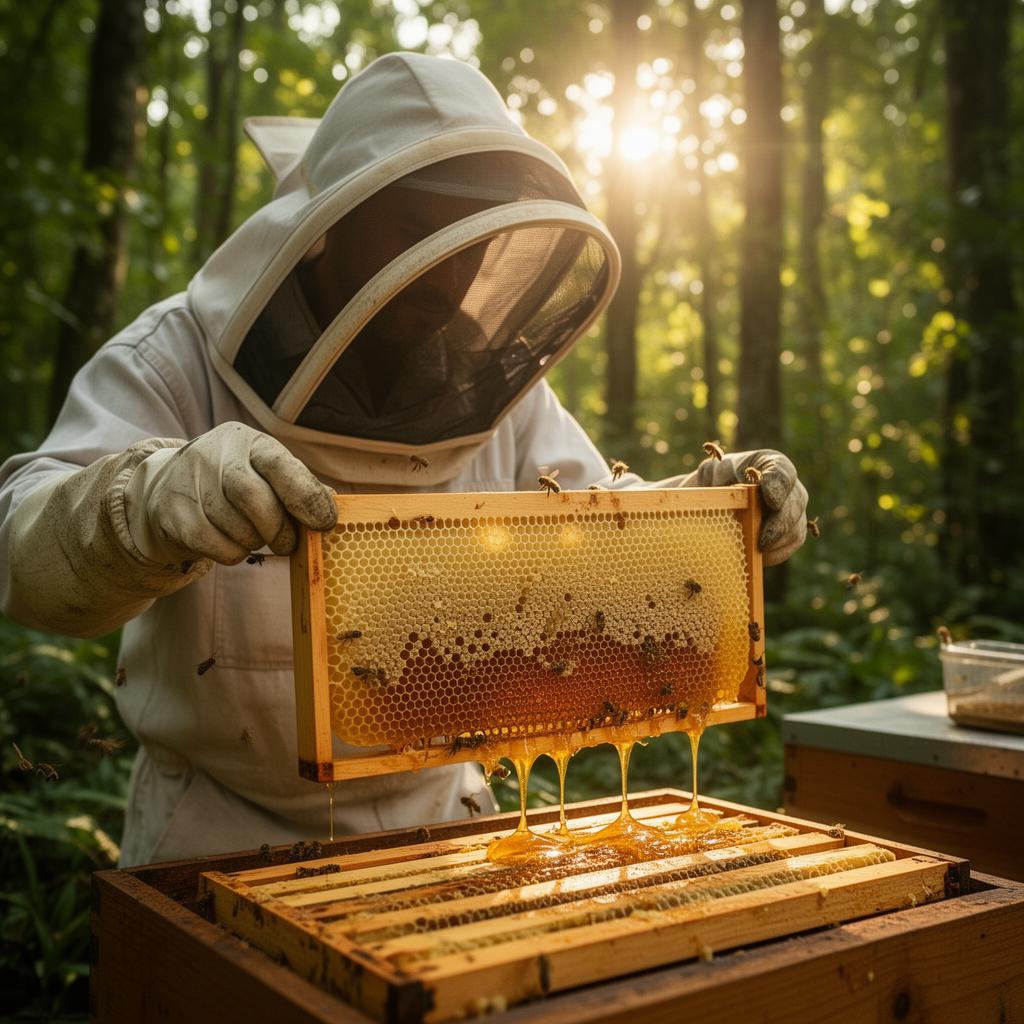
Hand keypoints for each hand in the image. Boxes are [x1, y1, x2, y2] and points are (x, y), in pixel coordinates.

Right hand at [123, 422, 337, 565]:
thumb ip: (300, 487)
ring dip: (256, 542)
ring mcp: (188, 483)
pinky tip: (234, 542)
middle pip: (252, 497)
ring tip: (257, 537)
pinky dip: (234, 553)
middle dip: (278, 528)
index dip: (306, 496)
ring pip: (235, 527)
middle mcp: (214, 454)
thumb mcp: (267, 473)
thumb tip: (331, 507)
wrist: (168, 487)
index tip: (325, 523)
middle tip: (289, 544)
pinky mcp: (172, 514)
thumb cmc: (236, 482)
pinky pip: (216, 546)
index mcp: (248, 441)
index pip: (280, 464)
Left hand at [685, 449, 806, 565]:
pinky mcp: (791, 530)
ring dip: (778, 542)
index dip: (778, 487)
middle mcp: (789, 486)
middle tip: (763, 541)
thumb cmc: (714, 482)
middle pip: (795, 503)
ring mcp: (794, 509)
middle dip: (780, 524)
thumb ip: (718, 480)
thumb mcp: (710, 474)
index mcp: (770, 463)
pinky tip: (760, 557)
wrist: (716, 500)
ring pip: (796, 526)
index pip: (782, 472)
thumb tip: (723, 497)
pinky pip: (792, 543)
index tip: (771, 501)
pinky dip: (777, 552)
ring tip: (757, 551)